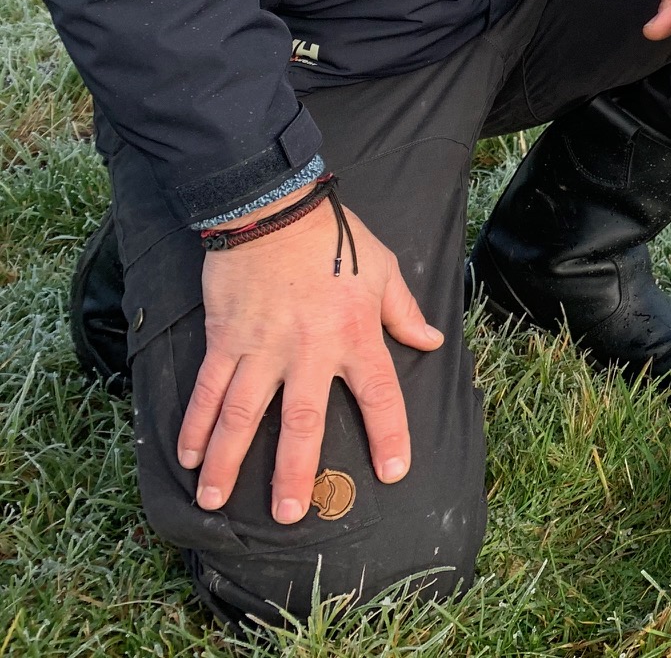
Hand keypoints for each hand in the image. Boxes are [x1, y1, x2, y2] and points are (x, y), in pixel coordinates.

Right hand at [179, 194, 441, 523]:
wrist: (273, 208)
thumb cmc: (336, 238)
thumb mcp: (384, 269)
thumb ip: (405, 313)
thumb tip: (431, 342)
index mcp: (356, 335)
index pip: (380, 395)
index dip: (389, 435)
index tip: (393, 472)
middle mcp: (309, 350)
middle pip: (303, 422)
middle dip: (295, 471)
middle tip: (290, 514)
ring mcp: (262, 347)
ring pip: (243, 414)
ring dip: (229, 460)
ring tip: (216, 500)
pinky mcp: (226, 338)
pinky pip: (210, 388)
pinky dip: (196, 423)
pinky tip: (188, 455)